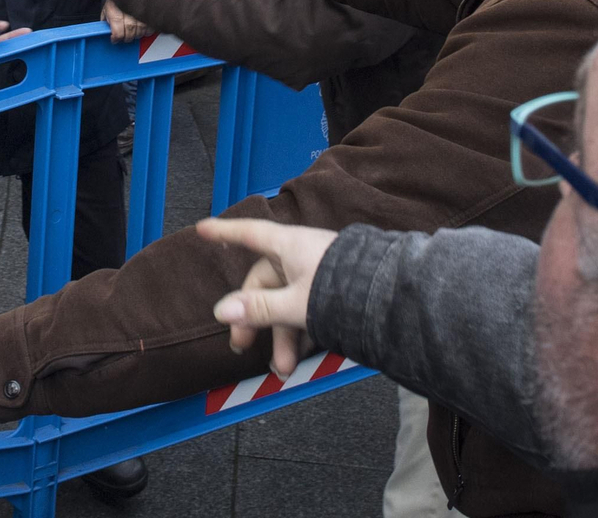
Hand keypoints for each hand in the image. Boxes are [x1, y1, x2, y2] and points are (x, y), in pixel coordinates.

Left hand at [102, 0, 150, 42]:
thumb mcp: (107, 4)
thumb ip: (106, 18)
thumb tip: (106, 29)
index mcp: (115, 10)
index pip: (118, 33)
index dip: (116, 38)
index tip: (114, 38)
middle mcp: (128, 12)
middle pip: (129, 34)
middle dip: (126, 38)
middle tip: (124, 35)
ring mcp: (141, 13)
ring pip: (140, 32)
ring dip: (136, 34)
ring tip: (133, 30)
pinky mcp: (150, 13)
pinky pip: (150, 28)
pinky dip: (146, 31)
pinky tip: (142, 26)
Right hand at [196, 217, 338, 376]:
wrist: (394, 297)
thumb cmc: (345, 289)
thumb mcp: (295, 304)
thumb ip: (258, 309)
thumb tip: (222, 311)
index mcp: (289, 246)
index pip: (249, 235)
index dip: (225, 233)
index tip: (203, 228)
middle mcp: (301, 256)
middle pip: (265, 284)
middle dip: (255, 320)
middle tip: (243, 348)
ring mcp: (318, 273)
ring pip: (287, 303)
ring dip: (281, 337)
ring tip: (283, 368)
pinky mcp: (334, 291)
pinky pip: (307, 310)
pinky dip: (301, 332)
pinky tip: (302, 355)